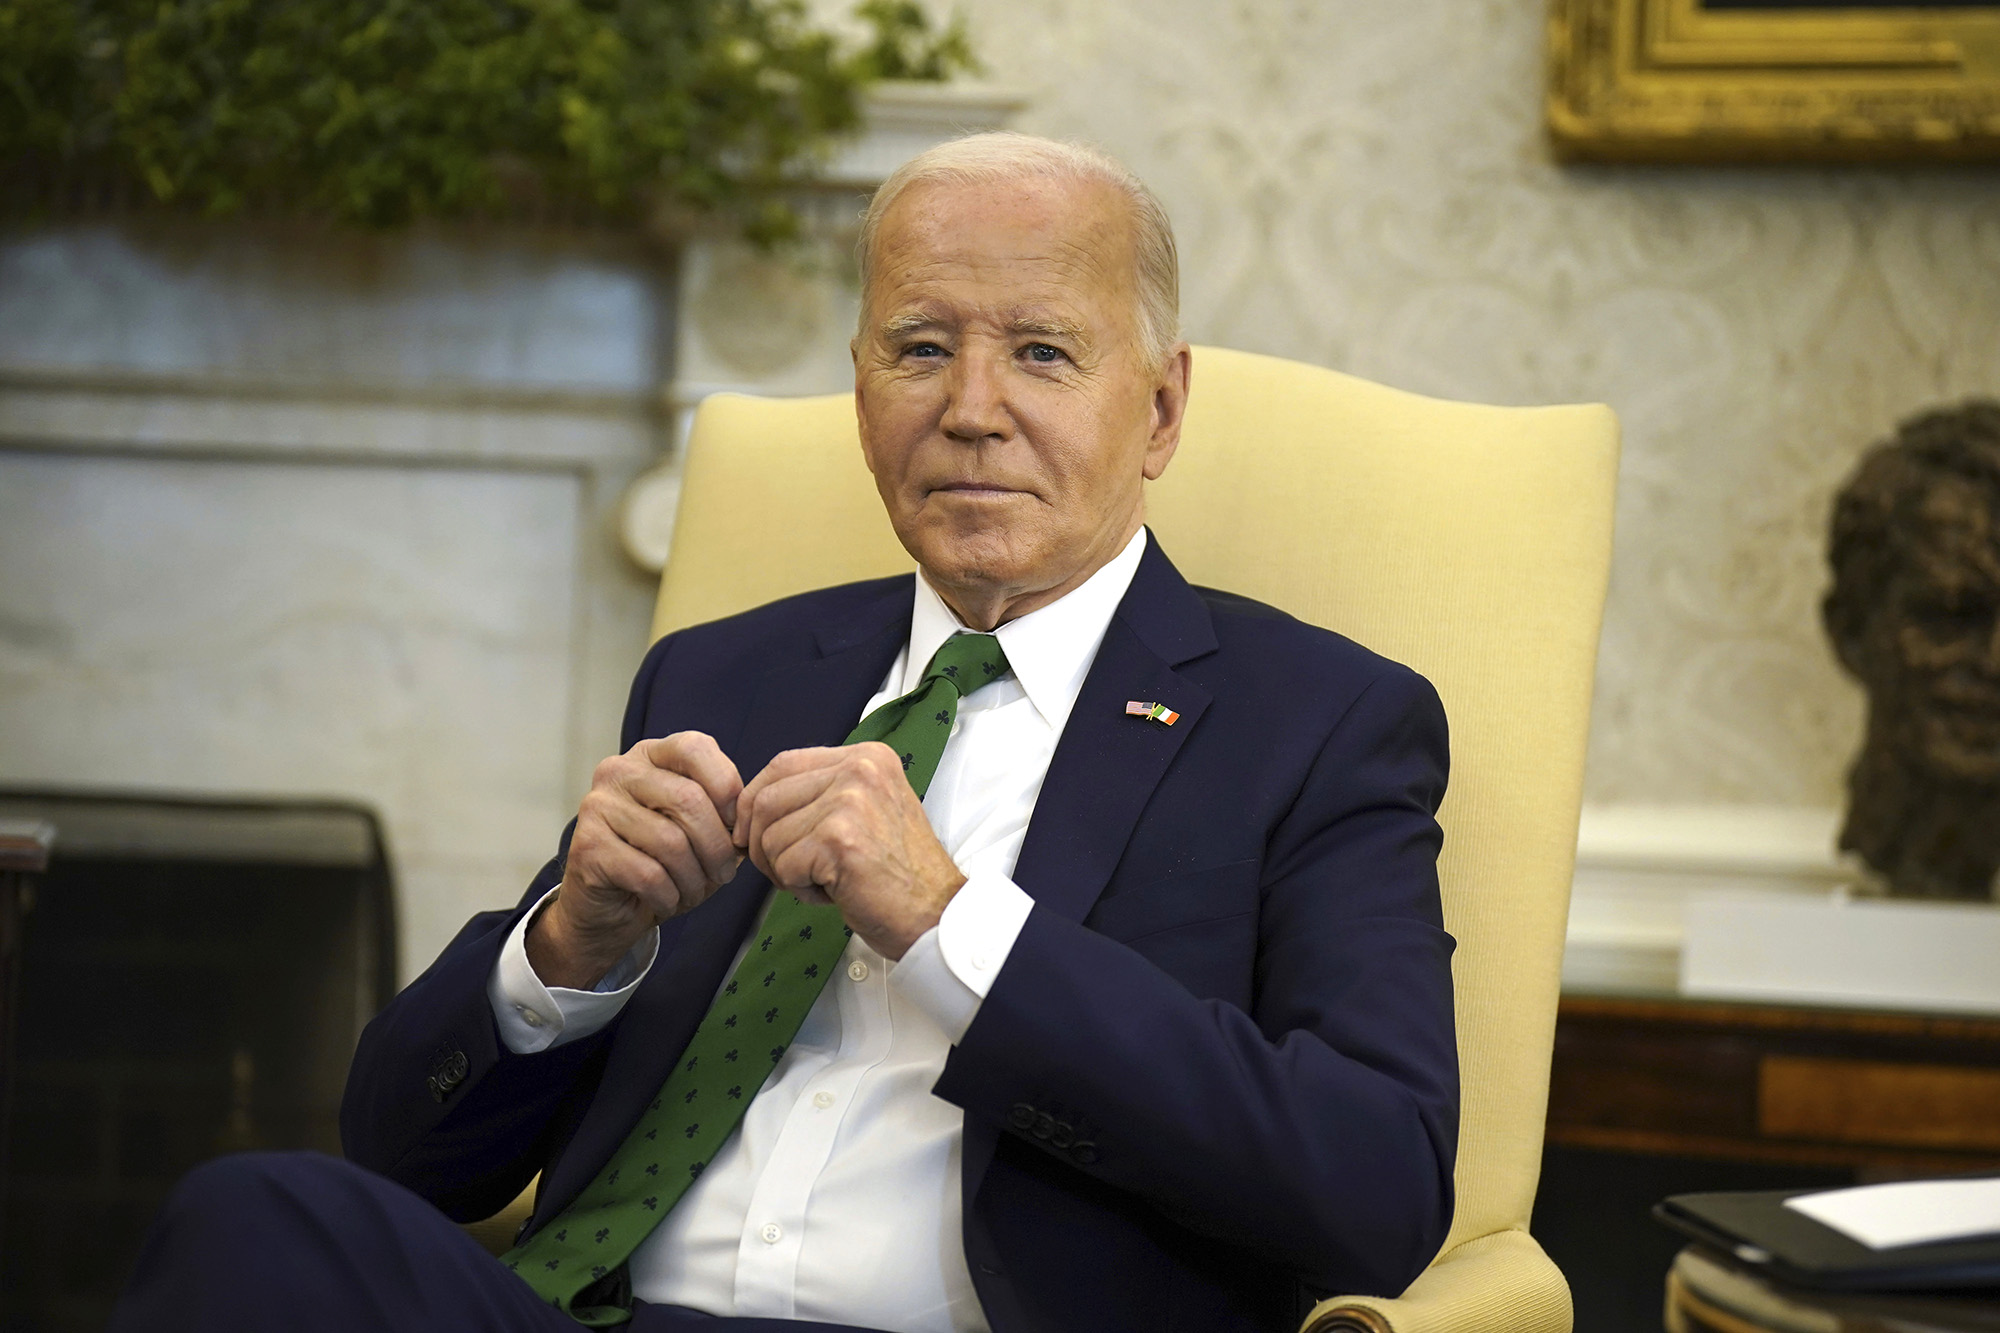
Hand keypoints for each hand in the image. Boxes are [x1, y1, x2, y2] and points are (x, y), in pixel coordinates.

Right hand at [529, 732, 744, 988]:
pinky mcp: (587, 847)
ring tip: (695, 892)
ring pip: (670, 841)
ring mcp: (598, 806)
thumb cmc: (661, 862)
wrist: (608, 907)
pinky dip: (669, 896)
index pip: (695, 748)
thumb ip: (721, 810)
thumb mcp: (697, 828)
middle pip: (688, 799)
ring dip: (694, 879)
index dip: (727, 788)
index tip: (736, 828)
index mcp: (650, 755)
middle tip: (724, 874)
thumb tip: (745, 818)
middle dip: (717, 847)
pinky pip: (648, 874)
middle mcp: (619, 771)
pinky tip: (667, 902)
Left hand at [735, 742, 964, 958]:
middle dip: (761, 843)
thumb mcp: (866, 810)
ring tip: (824, 881)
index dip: (756, 801)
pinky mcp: (839, 840)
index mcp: (866, 757)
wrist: (935, 914)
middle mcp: (859, 769)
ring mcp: (850, 802)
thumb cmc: (897, 872)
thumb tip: (753, 804)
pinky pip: (783, 866)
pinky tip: (833, 893)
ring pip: (769, 836)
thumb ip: (821, 794)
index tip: (754, 833)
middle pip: (766, 799)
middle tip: (787, 871)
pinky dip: (799, 890)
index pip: (782, 764)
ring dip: (784, 870)